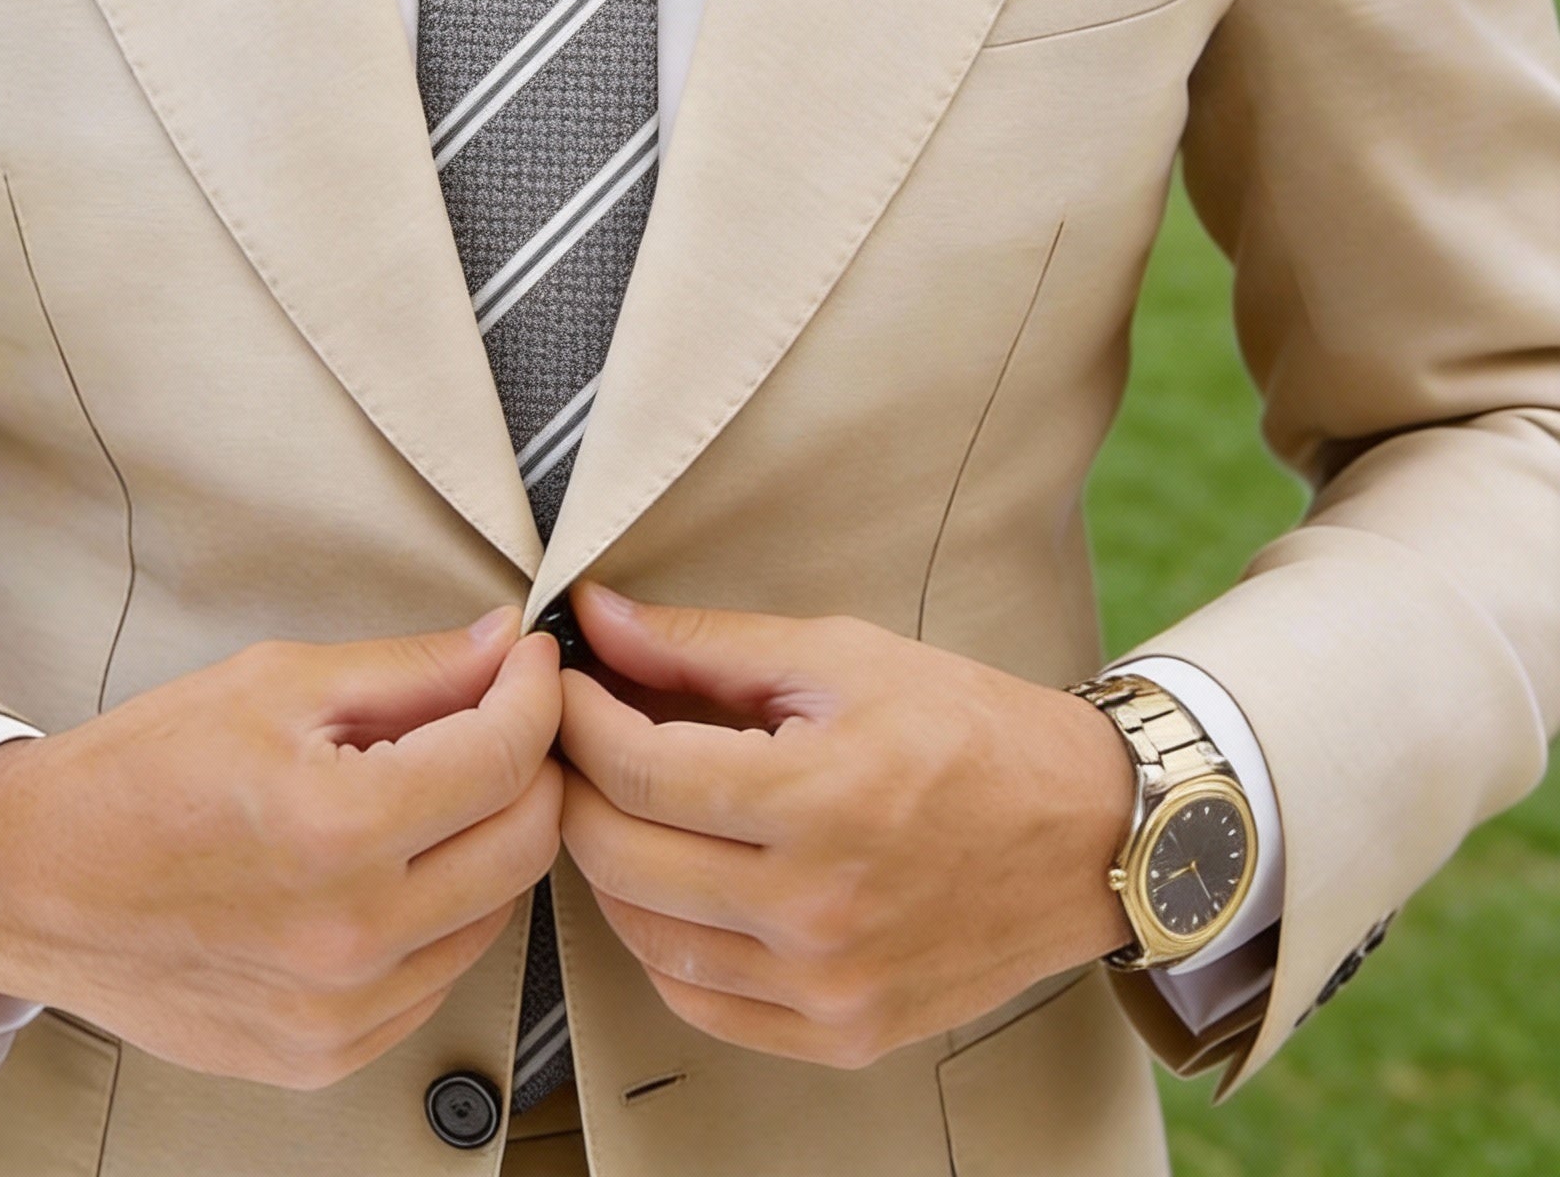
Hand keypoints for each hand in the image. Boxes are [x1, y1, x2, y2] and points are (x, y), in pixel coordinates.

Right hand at [0, 608, 562, 1088]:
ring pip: (497, 913)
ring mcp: (340, 1010)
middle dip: (532, 763)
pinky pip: (440, 976)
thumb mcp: (275, 683)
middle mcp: (350, 935)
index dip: (536, 693)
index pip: (506, 756)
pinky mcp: (325, 1053)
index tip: (530, 663)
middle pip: (526, 842)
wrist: (35, 883)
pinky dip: (443, 913)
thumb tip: (502, 646)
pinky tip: (395, 865)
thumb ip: (409, 669)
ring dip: (491, 839)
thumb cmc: (139, 776)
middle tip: (499, 717)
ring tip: (434, 788)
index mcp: (337, 829)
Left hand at [556, 584, 1132, 1068]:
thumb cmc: (968, 730)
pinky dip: (661, 943)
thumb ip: (704, 645)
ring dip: (609, 865)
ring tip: (622, 804)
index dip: (578, 719)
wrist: (1087, 833)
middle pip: (622, 856)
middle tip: (577, 739)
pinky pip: (699, 1003)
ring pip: (645, 937)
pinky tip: (671, 884)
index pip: (637, 770)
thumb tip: (597, 618)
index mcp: (819, 799)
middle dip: (576, 785)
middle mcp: (818, 908)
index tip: (565, 684)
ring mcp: (828, 984)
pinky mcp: (842, 1034)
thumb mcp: (839, 656)